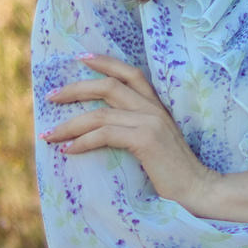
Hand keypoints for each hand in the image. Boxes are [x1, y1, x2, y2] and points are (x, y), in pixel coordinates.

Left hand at [41, 52, 215, 207]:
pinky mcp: (145, 140)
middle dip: (75, 89)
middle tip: (50, 97)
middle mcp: (153, 108)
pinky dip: (82, 141)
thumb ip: (134, 129)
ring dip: (69, 124)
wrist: (198, 188)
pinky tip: (68, 150)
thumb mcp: (154, 142)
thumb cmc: (173, 172)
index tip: (80, 59)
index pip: (130, 72)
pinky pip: (105, 134)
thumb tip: (99, 129)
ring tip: (49, 134)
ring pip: (100, 114)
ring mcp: (150, 122)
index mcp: (156, 105)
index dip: (105, 62)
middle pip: (108, 86)